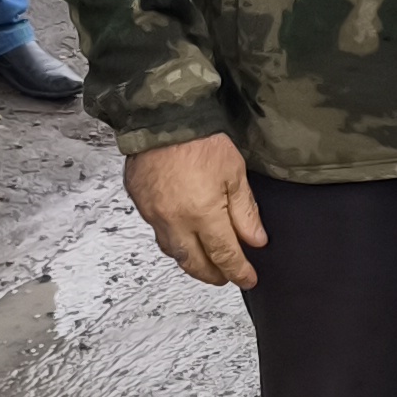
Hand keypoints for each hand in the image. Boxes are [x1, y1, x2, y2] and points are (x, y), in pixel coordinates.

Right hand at [125, 131, 266, 289]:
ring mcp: (154, 215)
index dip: (238, 270)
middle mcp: (175, 221)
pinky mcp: (140, 204)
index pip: (224, 255)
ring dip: (191, 262)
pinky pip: (158, 233)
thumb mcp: (235, 174)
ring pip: (173, 251)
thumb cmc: (201, 140)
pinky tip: (183, 238)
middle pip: (194, 262)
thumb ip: (245, 212)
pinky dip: (173, 241)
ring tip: (206, 264)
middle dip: (212, 275)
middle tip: (226, 277)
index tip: (248, 278)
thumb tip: (255, 241)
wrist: (164, 118)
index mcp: (203, 214)